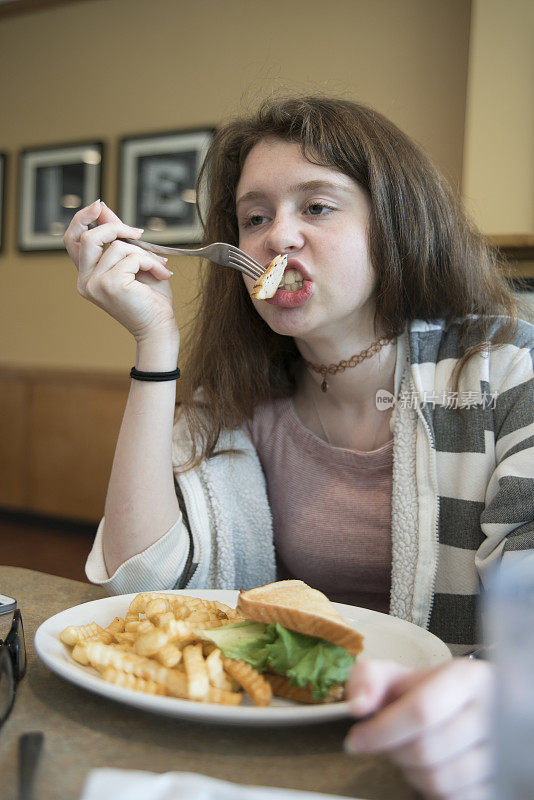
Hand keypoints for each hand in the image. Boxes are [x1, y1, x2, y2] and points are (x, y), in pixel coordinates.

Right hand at [63, 200, 178, 342]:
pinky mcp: (110, 285)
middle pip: (88, 237)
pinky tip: (160, 274)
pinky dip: (150, 262)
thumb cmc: (150, 299)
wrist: (160, 327)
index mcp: (87, 276)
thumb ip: (117, 237)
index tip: (99, 205)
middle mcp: (85, 282)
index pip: (72, 240)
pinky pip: (131, 257)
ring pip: (117, 246)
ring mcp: (94, 285)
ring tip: (159, 267)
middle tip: (139, 233)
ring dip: (144, 253)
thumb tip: (102, 208)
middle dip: (115, 227)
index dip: (82, 218)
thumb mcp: (133, 261)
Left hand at [344, 658, 493, 799]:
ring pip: (440, 779)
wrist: (463, 708)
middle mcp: (493, 713)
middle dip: (394, 751)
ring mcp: (502, 751)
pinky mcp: (500, 782)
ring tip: (408, 752)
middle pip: (427, 749)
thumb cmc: (425, 693)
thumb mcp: (395, 675)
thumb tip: (357, 704)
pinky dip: (431, 789)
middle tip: (387, 742)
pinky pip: (455, 798)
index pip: (422, 711)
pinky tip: (428, 768)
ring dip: (411, 772)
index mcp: (467, 679)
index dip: (383, 730)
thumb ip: (368, 678)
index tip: (356, 741)